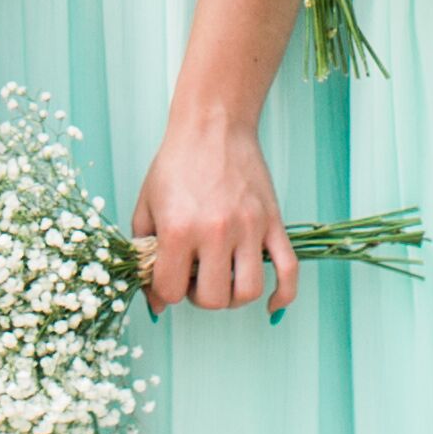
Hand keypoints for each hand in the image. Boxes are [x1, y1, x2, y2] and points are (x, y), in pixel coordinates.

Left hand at [134, 109, 295, 314]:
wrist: (212, 126)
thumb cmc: (175, 164)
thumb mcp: (147, 205)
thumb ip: (144, 254)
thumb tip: (156, 303)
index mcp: (178, 229)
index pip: (170, 291)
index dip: (165, 292)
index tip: (168, 277)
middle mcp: (214, 232)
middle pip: (213, 299)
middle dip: (199, 297)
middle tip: (195, 278)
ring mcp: (248, 228)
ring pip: (248, 292)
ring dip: (233, 297)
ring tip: (223, 279)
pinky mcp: (272, 222)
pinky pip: (288, 271)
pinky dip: (283, 297)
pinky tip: (272, 306)